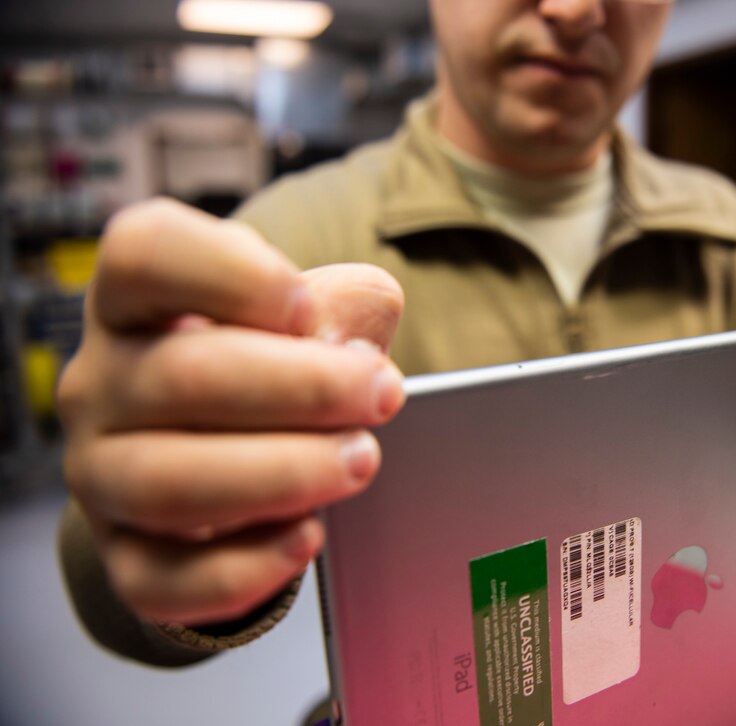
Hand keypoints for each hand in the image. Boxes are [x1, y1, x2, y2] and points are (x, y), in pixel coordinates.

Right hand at [58, 198, 404, 625]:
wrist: (217, 448)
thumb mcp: (302, 317)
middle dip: (303, 388)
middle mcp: (102, 383)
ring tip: (359, 460)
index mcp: (133, 300)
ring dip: (282, 474)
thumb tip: (364, 316)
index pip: (144, 256)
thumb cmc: (262, 364)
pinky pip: (165, 580)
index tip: (304, 303)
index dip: (229, 274)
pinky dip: (245, 567)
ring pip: (170, 484)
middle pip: (181, 377)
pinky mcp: (124, 554)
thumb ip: (341, 304)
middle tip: (382, 393)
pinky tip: (308, 536)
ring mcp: (102, 473)